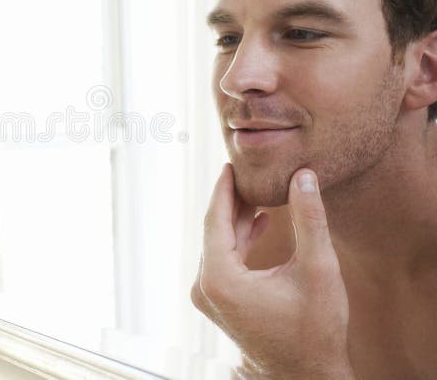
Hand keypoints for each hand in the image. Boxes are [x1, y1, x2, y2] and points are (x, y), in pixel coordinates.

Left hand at [191, 165, 353, 378]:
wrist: (306, 375)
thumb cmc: (315, 329)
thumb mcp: (317, 269)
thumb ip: (309, 220)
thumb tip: (303, 176)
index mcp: (220, 278)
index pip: (215, 219)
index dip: (224, 189)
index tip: (229, 163)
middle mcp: (205, 286)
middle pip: (214, 230)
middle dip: (232, 200)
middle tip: (248, 171)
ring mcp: (208, 296)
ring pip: (218, 244)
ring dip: (237, 219)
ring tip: (259, 191)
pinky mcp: (217, 301)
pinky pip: (223, 259)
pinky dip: (239, 240)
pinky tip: (260, 221)